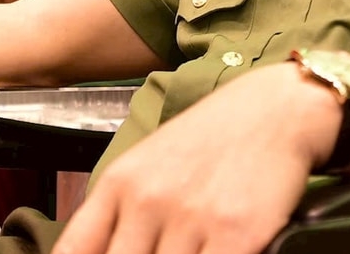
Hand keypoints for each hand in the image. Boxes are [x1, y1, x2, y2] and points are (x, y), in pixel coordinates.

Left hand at [54, 60, 335, 253]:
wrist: (274, 110)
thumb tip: (97, 249)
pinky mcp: (236, 236)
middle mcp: (148, 202)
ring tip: (187, 248)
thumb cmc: (212, 137)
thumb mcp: (149, 162)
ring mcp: (190, 220)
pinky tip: (213, 253)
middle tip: (153, 253)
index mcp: (119, 184)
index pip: (75, 248)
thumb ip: (120, 210)